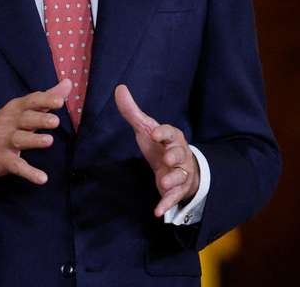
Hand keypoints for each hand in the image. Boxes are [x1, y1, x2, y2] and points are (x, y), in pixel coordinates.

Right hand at [0, 78, 71, 184]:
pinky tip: (42, 178)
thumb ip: (45, 98)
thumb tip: (68, 83)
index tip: (60, 101)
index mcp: (15, 109)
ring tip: (48, 141)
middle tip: (55, 121)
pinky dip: (29, 172)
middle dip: (40, 119)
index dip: (45, 100)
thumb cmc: (4, 127)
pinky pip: (17, 166)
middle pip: (26, 119)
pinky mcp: (2, 160)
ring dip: (34, 140)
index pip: (31, 101)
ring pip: (20, 140)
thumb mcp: (21, 110)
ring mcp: (3, 141)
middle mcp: (8, 122)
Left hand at [114, 84, 200, 216]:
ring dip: (173, 179)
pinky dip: (167, 204)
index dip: (163, 132)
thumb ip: (132, 112)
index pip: (170, 132)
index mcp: (172, 137)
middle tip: (167, 157)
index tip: (155, 133)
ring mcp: (180, 172)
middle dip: (175, 155)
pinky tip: (158, 212)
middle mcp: (179, 154)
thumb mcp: (146, 129)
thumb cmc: (160, 145)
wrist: (178, 167)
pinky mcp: (178, 189)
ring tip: (164, 182)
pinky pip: (174, 197)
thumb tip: (119, 88)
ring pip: (180, 175)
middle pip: (180, 153)